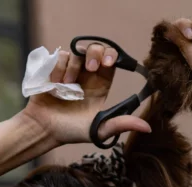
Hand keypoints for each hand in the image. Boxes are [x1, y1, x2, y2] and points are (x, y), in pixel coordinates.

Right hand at [21, 44, 150, 144]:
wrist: (43, 130)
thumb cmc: (71, 131)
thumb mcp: (99, 129)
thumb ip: (121, 124)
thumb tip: (148, 128)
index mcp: (100, 85)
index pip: (111, 61)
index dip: (111, 56)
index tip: (108, 63)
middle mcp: (87, 75)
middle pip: (96, 49)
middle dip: (95, 53)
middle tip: (90, 68)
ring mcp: (70, 71)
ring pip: (77, 52)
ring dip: (73, 67)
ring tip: (66, 85)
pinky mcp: (54, 69)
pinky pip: (61, 56)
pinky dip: (59, 67)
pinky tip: (55, 83)